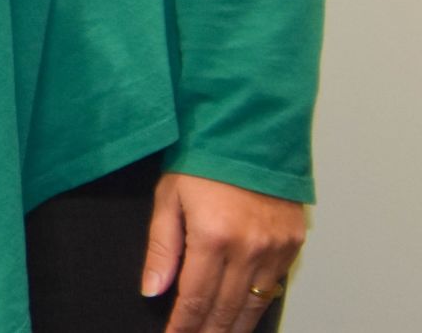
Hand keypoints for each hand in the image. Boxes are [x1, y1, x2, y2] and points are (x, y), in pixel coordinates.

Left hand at [143, 172, 303, 331]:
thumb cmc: (202, 160)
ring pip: (254, 304)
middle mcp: (249, 248)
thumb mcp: (168, 198)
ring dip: (235, 327)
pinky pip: (275, 286)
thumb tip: (152, 290)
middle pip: (227, 308)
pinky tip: (245, 315)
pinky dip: (258, 304)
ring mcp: (275, 248)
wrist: (248, 131)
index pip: (196, 297)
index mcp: (213, 237)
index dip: (184, 325)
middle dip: (208, 332)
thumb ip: (161, 248)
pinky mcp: (293, 244)